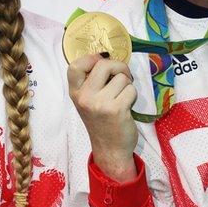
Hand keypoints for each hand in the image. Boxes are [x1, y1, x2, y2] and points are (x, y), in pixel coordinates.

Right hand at [67, 53, 138, 181]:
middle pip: (103, 64)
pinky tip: (127, 106)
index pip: (74, 66)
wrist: (110, 149)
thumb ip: (91, 82)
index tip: (101, 62)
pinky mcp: (116, 109)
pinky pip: (131, 90)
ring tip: (122, 97)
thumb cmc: (101, 122)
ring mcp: (99, 103)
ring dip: (127, 85)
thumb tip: (107, 58)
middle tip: (123, 76)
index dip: (90, 58)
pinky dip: (133, 96)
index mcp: (75, 93)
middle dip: (119, 67)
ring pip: (122, 78)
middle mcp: (84, 97)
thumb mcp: (87, 101)